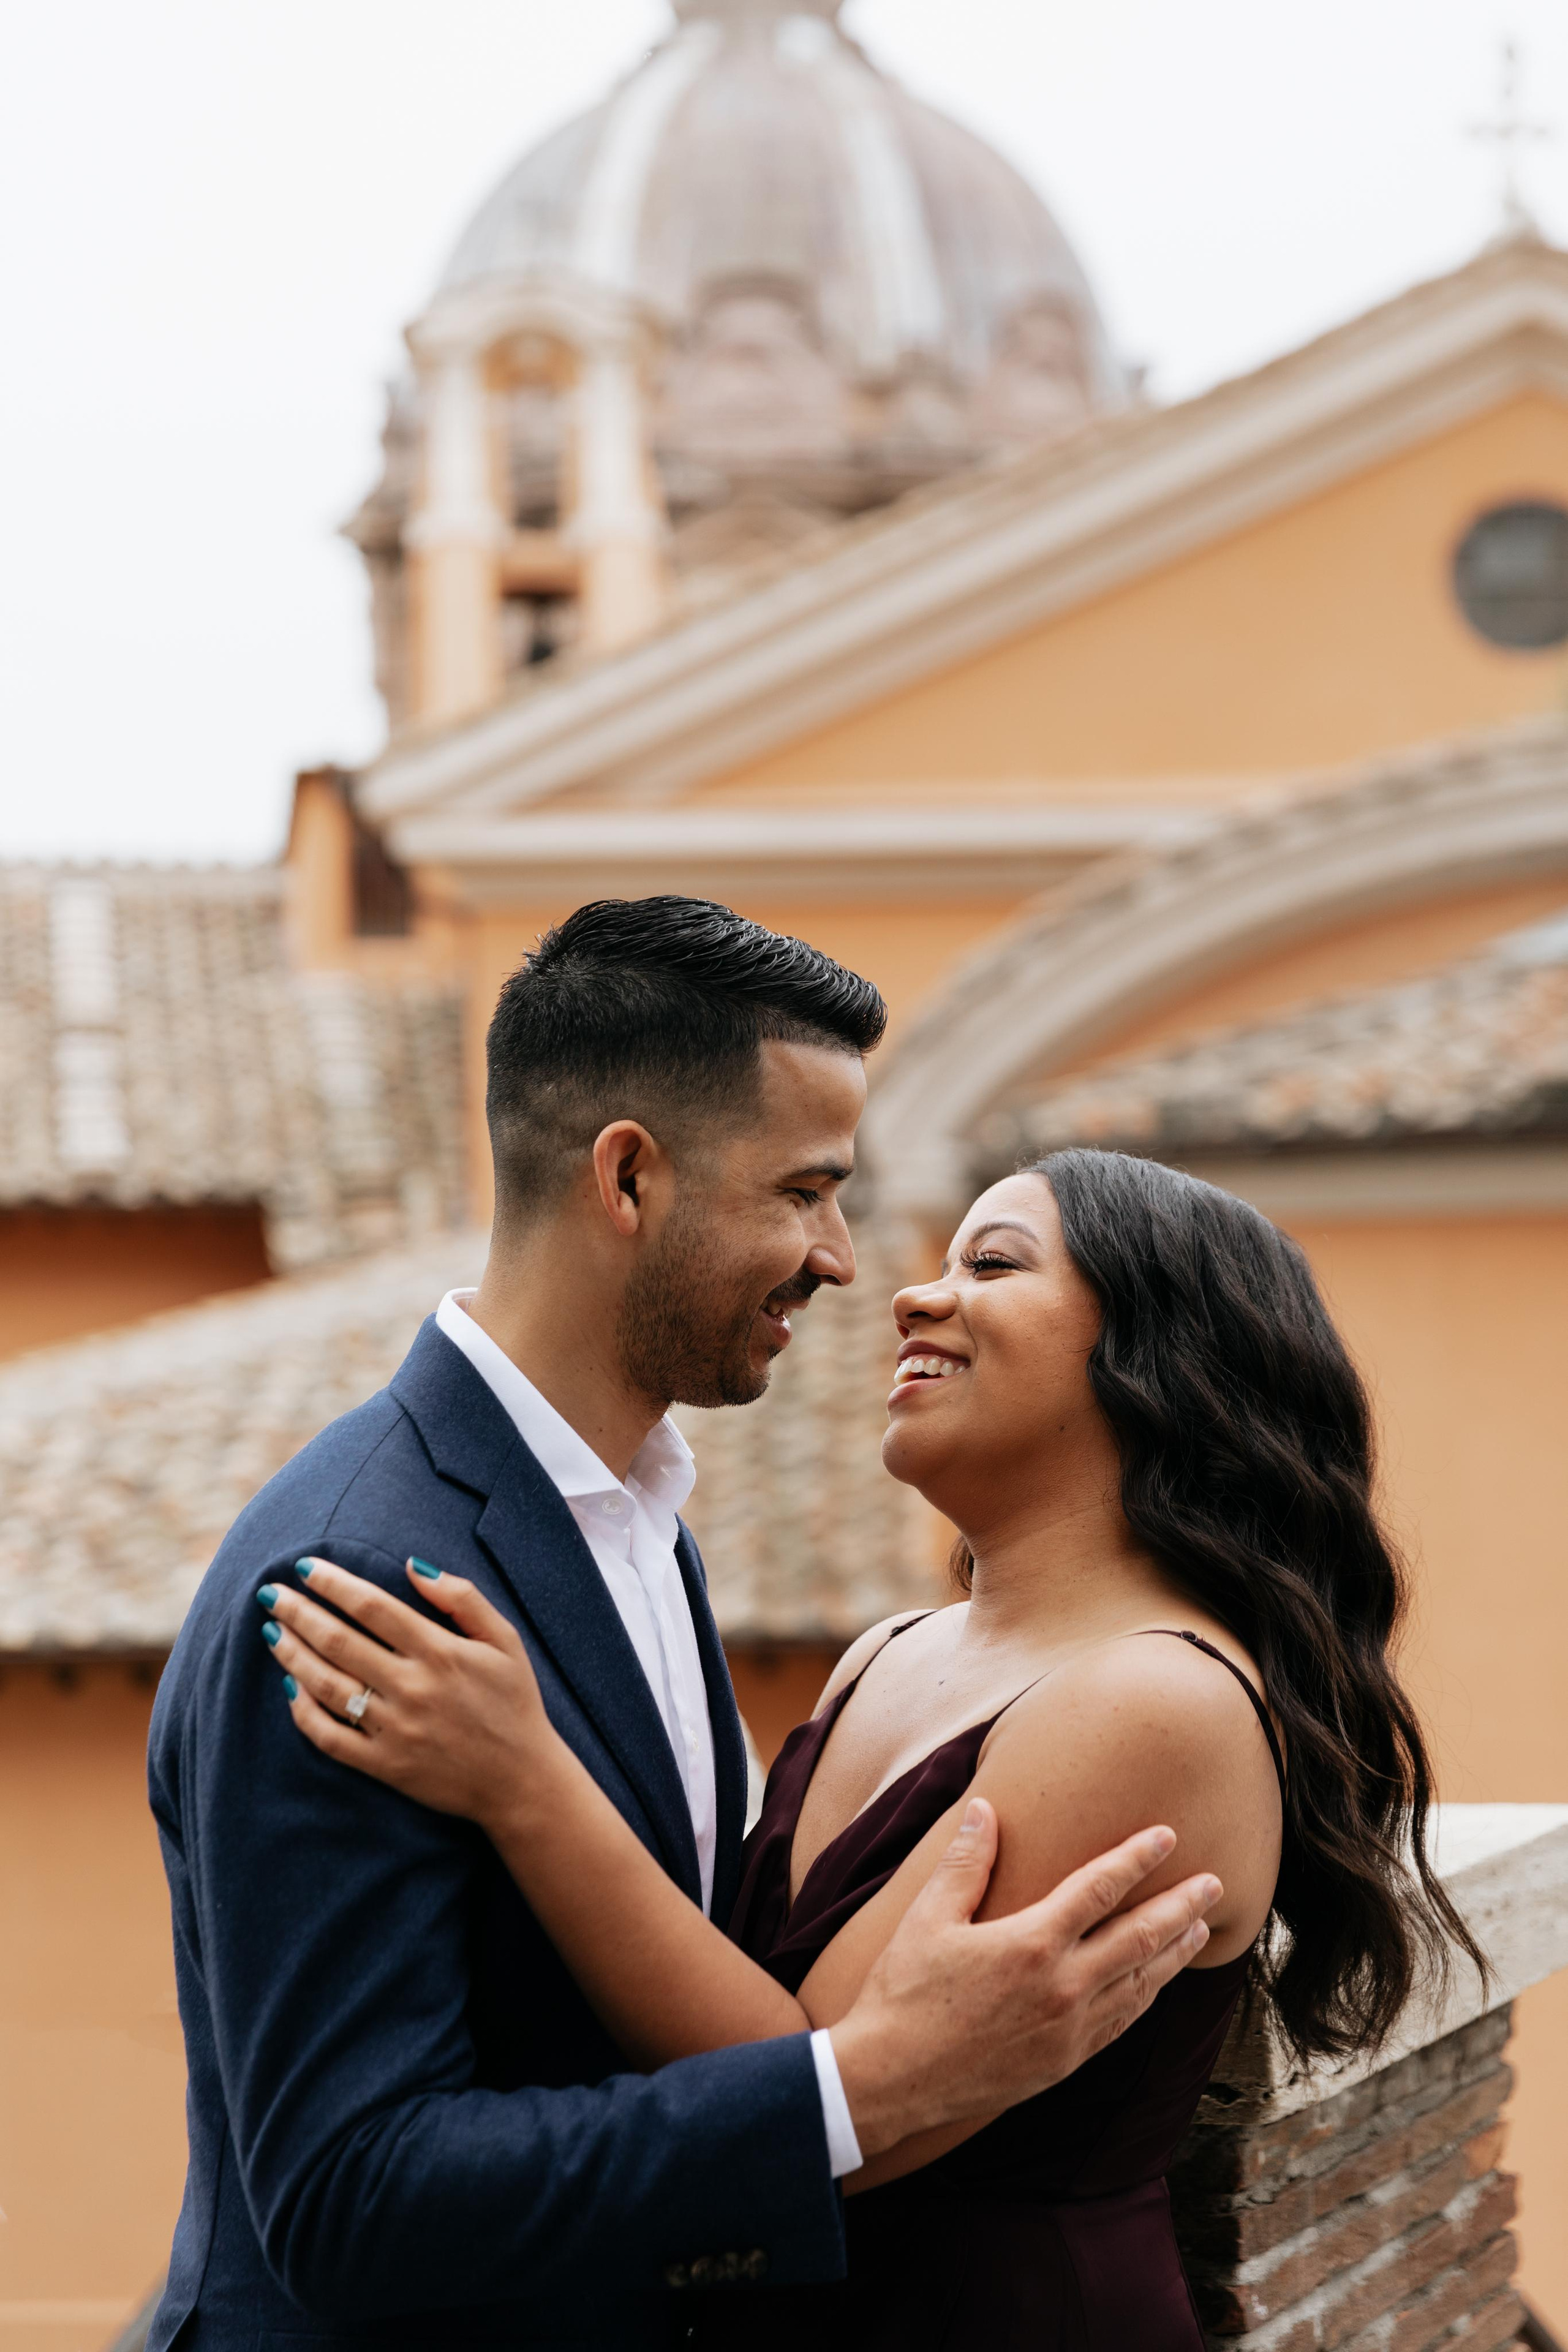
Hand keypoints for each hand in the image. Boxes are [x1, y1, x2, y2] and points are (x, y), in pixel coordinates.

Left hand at [259, 1559, 558, 1832]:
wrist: (522, 1781)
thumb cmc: (514, 1703)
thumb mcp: (505, 1641)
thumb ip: (463, 1598)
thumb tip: (413, 1565)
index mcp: (440, 1652)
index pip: (372, 1607)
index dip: (334, 1584)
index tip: (306, 1567)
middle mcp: (412, 1687)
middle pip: (339, 1641)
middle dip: (299, 1612)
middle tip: (270, 1593)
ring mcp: (395, 1729)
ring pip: (328, 1686)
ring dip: (293, 1655)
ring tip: (272, 1632)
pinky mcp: (385, 1766)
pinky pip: (331, 1738)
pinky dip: (304, 1714)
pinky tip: (291, 1689)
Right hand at [829, 1800, 1219, 2159]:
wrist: (892, 2080)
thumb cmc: (904, 1994)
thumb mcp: (928, 1918)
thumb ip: (965, 1863)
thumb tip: (986, 1808)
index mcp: (1030, 1943)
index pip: (1099, 1888)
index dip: (1136, 1858)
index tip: (1167, 1835)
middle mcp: (1062, 1987)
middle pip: (1139, 1937)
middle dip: (1181, 1906)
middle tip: (1215, 1883)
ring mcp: (1069, 2030)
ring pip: (1140, 1983)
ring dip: (1175, 1952)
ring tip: (1201, 1928)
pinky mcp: (1064, 2061)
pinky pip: (1122, 2023)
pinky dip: (1148, 1996)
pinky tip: (1157, 1983)